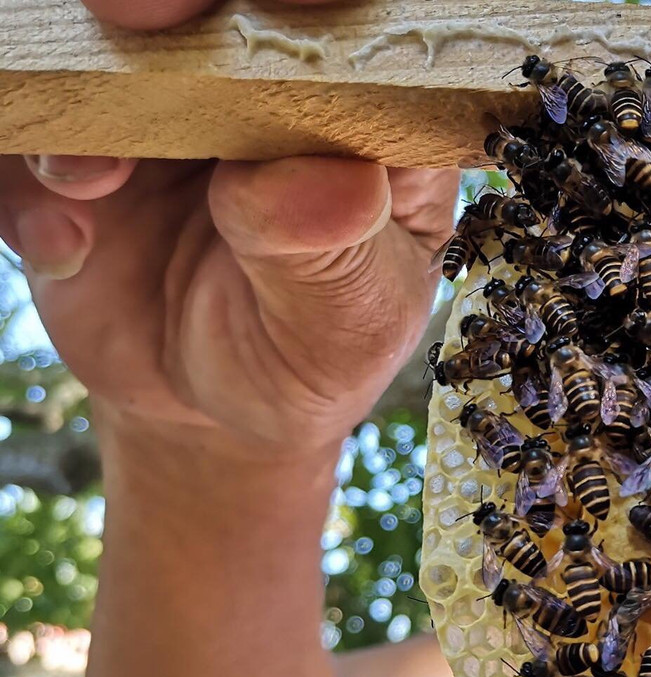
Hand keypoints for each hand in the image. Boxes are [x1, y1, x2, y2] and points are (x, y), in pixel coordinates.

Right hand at [0, 0, 457, 452]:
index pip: (346, 27)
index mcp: (361, 114)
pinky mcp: (78, 149)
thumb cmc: (310, 353)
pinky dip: (24, 181)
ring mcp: (163, 109)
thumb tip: (328, 185)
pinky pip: (25, 133)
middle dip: (167, 1)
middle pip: (215, 7)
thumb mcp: (346, 328)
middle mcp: (261, 88)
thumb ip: (336, 255)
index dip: (302, 10)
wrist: (214, 406)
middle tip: (137, 17)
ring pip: (100, 43)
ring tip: (89, 181)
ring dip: (80, 86)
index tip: (278, 13)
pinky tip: (67, 250)